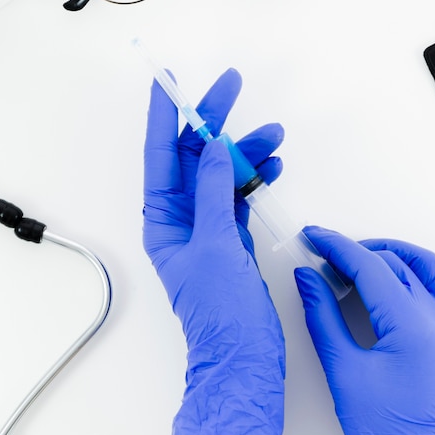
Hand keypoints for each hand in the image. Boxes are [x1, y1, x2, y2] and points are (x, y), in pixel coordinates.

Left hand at [143, 68, 285, 434]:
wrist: (245, 353)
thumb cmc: (220, 309)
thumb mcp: (215, 244)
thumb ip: (215, 192)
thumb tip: (216, 150)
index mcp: (164, 219)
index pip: (160, 156)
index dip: (163, 116)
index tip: (167, 81)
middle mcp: (182, 218)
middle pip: (196, 157)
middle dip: (212, 122)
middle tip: (231, 87)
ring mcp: (209, 225)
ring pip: (225, 174)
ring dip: (248, 152)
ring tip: (274, 135)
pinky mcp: (233, 236)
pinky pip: (242, 195)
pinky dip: (257, 179)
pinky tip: (273, 166)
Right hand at [294, 226, 434, 434]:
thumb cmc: (384, 432)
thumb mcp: (342, 369)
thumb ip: (322, 315)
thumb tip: (308, 279)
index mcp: (411, 326)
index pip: (369, 266)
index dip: (337, 247)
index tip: (316, 237)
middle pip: (395, 261)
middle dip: (356, 251)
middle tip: (327, 259)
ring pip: (426, 265)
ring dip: (393, 253)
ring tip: (364, 257)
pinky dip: (426, 272)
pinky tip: (405, 276)